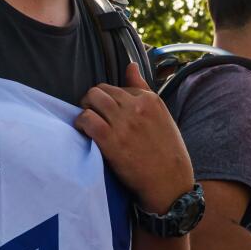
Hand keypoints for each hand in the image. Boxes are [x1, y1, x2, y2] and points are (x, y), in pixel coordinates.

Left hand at [75, 64, 194, 213]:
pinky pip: (86, 119)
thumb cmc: (166, 152)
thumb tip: (130, 66)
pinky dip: (81, 123)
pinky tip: (85, 132)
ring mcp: (124, 123)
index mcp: (150, 99)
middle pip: (101, 90)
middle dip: (93, 101)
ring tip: (88, 123)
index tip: (109, 114)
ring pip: (91, 100)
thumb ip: (143, 89)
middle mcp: (136, 107)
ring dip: (85, 109)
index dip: (109, 100)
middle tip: (93, 115)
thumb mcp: (161, 115)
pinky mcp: (111, 140)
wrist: (169, 183)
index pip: (117, 87)